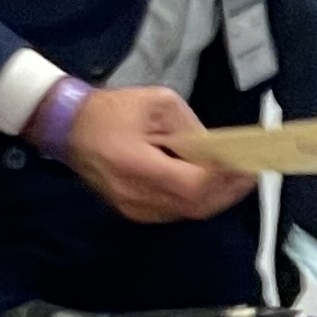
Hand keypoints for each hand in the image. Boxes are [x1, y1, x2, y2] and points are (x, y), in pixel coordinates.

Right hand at [63, 83, 254, 224]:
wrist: (67, 127)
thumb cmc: (112, 110)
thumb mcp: (157, 104)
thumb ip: (190, 128)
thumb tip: (216, 151)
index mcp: (137, 165)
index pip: (192, 185)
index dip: (224, 181)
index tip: (248, 168)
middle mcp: (135, 195)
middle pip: (194, 206)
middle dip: (227, 193)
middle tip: (249, 177)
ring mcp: (133, 208)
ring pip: (186, 213)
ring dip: (215, 199)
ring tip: (235, 182)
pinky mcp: (132, 211)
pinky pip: (174, 213)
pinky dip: (196, 202)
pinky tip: (209, 188)